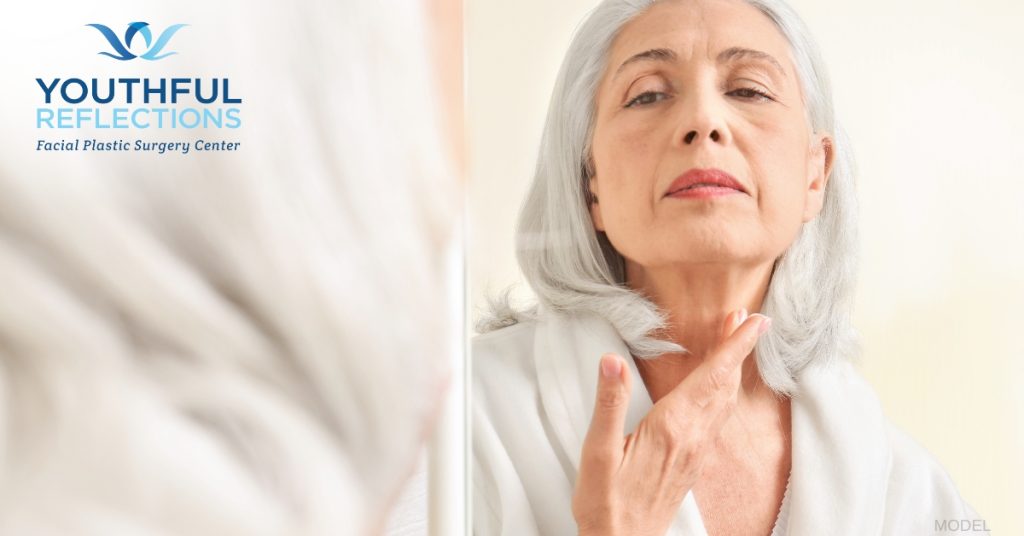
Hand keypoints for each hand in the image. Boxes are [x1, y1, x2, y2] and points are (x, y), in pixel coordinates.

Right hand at [571, 309, 771, 535]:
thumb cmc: (606, 502)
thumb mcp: (598, 451)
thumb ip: (609, 403)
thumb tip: (612, 362)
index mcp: (672, 427)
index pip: (711, 377)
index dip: (735, 346)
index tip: (754, 321)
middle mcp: (692, 437)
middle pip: (724, 384)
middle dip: (738, 348)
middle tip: (746, 319)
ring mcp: (696, 451)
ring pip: (725, 402)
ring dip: (733, 369)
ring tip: (735, 343)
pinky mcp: (693, 462)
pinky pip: (718, 418)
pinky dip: (724, 392)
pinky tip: (719, 389)